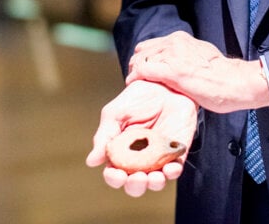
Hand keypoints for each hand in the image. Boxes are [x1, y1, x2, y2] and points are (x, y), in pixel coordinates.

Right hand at [85, 80, 197, 196]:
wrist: (163, 83)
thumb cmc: (136, 98)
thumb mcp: (115, 113)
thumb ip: (105, 136)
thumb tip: (92, 161)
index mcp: (121, 153)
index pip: (115, 174)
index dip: (114, 179)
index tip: (117, 174)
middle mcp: (139, 159)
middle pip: (135, 184)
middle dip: (135, 186)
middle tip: (137, 177)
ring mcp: (159, 157)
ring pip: (156, 181)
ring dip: (154, 184)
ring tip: (154, 177)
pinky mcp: (176, 152)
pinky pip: (176, 169)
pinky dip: (173, 172)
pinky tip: (171, 167)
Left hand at [125, 31, 268, 113]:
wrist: (237, 82)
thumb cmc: (224, 76)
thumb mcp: (202, 56)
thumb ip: (187, 56)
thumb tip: (180, 65)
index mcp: (182, 39)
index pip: (153, 45)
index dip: (145, 58)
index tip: (144, 71)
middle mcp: (175, 42)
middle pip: (143, 50)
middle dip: (137, 64)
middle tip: (137, 78)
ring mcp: (173, 56)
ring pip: (140, 59)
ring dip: (135, 72)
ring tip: (135, 83)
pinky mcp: (172, 71)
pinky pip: (143, 71)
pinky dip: (135, 77)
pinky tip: (133, 84)